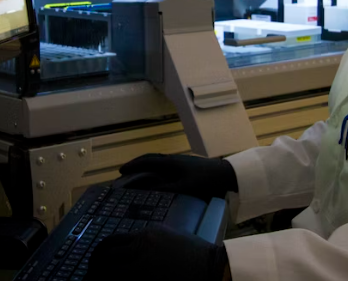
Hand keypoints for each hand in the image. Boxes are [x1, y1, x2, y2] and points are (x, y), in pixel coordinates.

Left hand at [86, 224, 228, 280]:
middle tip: (90, 276)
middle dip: (94, 266)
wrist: (212, 267)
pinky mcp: (145, 279)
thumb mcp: (171, 239)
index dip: (100, 253)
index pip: (112, 241)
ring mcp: (142, 263)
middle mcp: (140, 245)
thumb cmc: (196, 256)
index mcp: (147, 234)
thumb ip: (150, 242)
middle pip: (104, 254)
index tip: (96, 263)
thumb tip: (133, 251)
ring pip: (108, 270)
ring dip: (98, 277)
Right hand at [117, 153, 238, 200]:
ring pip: (159, 160)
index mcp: (171, 163)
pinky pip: (166, 163)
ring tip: (139, 173)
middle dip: (137, 163)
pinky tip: (158, 176)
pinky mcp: (187, 165)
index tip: (121, 170)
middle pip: (151, 157)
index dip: (133, 166)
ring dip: (147, 165)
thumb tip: (146, 190)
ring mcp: (181, 161)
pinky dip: (156, 167)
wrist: (225, 174)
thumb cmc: (205, 181)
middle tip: (126, 170)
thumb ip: (165, 189)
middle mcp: (173, 159)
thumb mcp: (184, 188)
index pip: (147, 161)